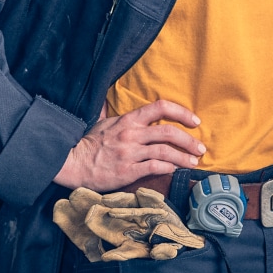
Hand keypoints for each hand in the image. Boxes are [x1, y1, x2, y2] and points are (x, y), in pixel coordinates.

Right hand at [54, 100, 206, 191]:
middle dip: (189, 140)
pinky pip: (154, 168)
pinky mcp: (127, 171)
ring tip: (194, 162)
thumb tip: (121, 102)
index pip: (161, 107)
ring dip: (183, 157)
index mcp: (129, 119)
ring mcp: (129, 153)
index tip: (195, 121)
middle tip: (200, 148)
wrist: (71, 163)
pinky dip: (168, 169)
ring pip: (165, 152)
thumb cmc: (89, 143)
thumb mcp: (104, 122)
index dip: (182, 112)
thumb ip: (119, 115)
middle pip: (169, 132)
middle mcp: (131, 134)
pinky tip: (174, 170)